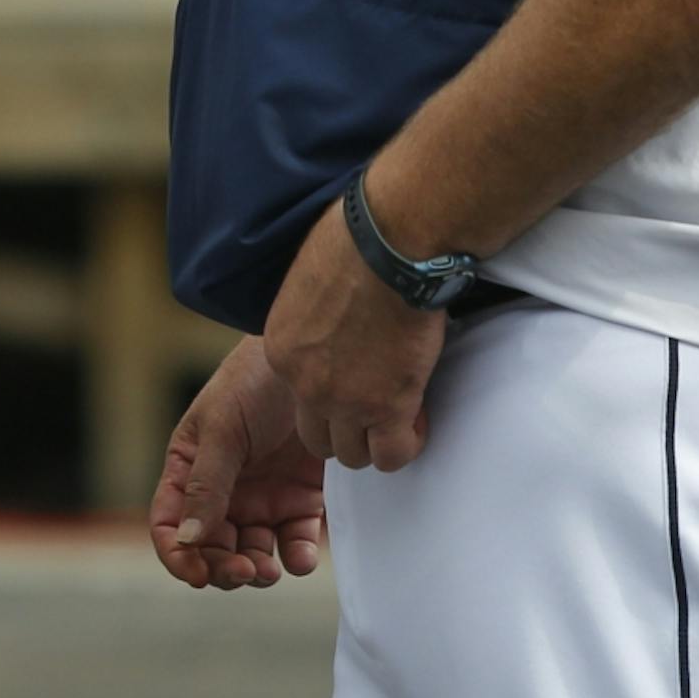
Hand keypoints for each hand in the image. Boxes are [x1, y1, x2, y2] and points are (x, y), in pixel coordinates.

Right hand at [149, 336, 324, 591]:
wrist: (316, 361)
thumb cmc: (254, 381)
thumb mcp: (223, 426)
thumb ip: (206, 484)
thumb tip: (187, 540)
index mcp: (190, 469)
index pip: (169, 524)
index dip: (177, 556)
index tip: (197, 574)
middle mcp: (223, 492)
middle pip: (211, 549)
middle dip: (223, 568)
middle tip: (245, 569)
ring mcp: (263, 499)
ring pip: (252, 555)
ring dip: (258, 570)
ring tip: (268, 568)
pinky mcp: (301, 501)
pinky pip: (295, 546)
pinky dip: (297, 559)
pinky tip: (301, 555)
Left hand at [263, 198, 445, 470]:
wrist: (391, 245)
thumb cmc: (354, 243)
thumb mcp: (310, 283)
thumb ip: (312, 320)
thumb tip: (332, 324)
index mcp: (281, 350)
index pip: (296, 398)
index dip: (328, 392)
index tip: (353, 377)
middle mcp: (304, 384)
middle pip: (317, 438)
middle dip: (345, 427)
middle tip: (372, 402)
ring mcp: (345, 402)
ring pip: (353, 455)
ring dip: (375, 437)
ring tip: (397, 410)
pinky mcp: (388, 407)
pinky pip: (393, 454)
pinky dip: (407, 443)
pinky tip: (417, 417)